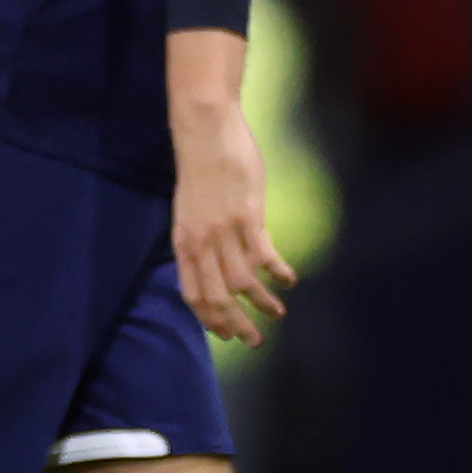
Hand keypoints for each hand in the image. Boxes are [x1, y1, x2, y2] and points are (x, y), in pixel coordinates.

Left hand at [167, 94, 296, 348]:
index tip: (224, 334)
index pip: (192, 293)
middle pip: (217, 296)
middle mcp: (200, 242)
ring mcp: (223, 230)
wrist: (204, 131)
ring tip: (278, 314)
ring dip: (262, 303)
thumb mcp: (190, 209)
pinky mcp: (247, 216)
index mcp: (183, 241)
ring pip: (242, 282)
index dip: (209, 319)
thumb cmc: (200, 167)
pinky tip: (289, 279)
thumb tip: (218, 261)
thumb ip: (201, 237)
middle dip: (236, 325)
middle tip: (254, 341)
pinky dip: (277, 273)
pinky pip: (264, 255)